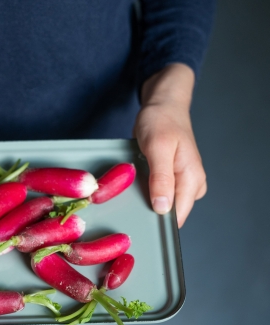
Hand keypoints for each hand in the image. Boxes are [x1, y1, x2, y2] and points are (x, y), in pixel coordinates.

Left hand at [133, 64, 206, 227]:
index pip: (178, 216)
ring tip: (135, 184)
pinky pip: (159, 194)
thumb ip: (161, 178)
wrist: (164, 104)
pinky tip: (138, 182)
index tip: (137, 215)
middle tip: (131, 195)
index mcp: (192, 179)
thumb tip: (163, 208)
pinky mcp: (173, 179)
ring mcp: (183, 182)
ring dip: (146, 200)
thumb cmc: (161, 120)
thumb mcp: (157, 147)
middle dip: (149, 209)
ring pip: (163, 205)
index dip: (157, 220)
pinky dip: (146, 191)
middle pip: (170, 213)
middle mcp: (192, 184)